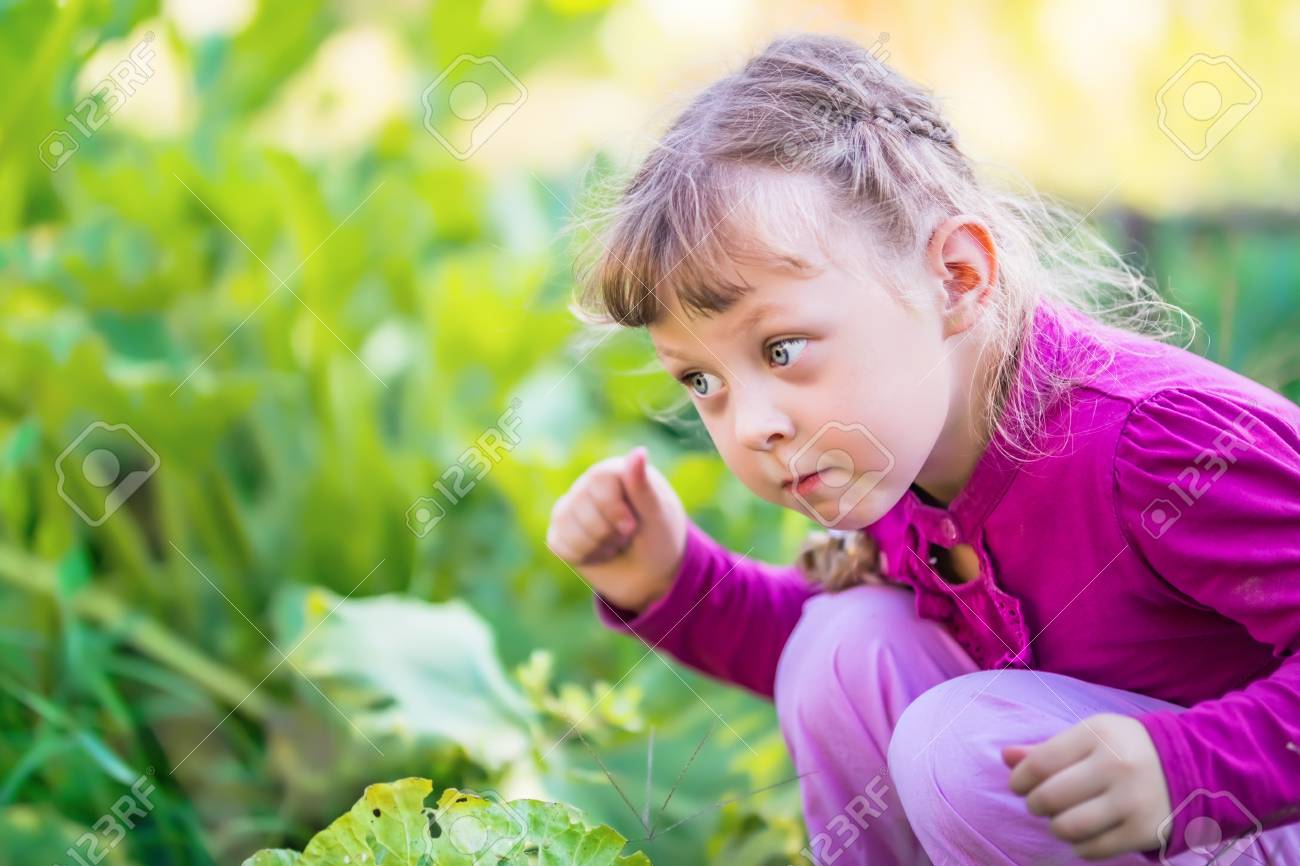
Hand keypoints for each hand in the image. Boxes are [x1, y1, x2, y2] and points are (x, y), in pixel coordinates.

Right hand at [545, 446, 687, 613]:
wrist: (652, 574)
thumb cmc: (660, 538)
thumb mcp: (658, 515)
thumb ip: (643, 487)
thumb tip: (639, 451)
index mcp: (615, 471)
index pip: (598, 479)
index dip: (612, 508)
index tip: (632, 528)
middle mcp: (589, 484)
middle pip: (581, 505)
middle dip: (607, 532)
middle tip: (627, 536)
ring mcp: (571, 507)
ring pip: (568, 526)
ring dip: (598, 546)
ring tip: (615, 543)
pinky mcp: (560, 532)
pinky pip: (560, 544)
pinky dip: (584, 556)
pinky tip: (600, 553)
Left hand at [1003, 713, 1170, 859]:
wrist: (1189, 767)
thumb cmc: (1123, 749)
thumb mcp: (1089, 737)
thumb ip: (1046, 749)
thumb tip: (1006, 757)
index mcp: (1098, 735)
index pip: (1041, 763)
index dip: (1020, 779)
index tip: (1019, 785)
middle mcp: (1116, 766)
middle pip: (1050, 798)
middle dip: (1034, 804)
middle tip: (1038, 803)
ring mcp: (1132, 801)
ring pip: (1068, 827)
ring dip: (1055, 826)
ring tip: (1061, 818)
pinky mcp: (1144, 831)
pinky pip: (1092, 849)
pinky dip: (1079, 845)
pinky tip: (1084, 833)